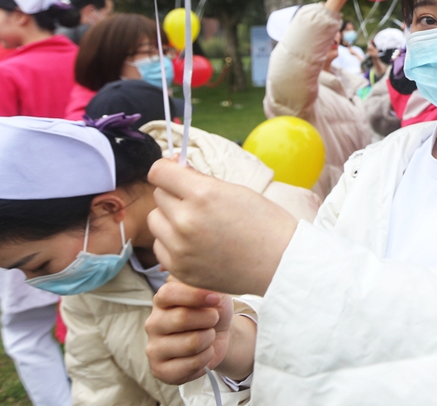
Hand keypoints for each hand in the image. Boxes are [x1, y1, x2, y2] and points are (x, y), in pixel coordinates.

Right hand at [145, 281, 234, 384]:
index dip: (195, 295)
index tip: (215, 298)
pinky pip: (189, 366)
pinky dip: (205, 358)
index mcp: (162, 300)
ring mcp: (154, 347)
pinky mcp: (160, 370)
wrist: (220, 335)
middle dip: (208, 319)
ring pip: (190, 344)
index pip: (168, 293)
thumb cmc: (213, 308)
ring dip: (209, 339)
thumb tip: (199, 273)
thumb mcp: (214, 290)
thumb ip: (204, 281)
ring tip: (209, 336)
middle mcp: (153, 323)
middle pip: (181, 319)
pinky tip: (204, 353)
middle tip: (214, 318)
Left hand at [148, 159, 297, 295]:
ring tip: (196, 225)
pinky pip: (161, 246)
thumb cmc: (265, 224)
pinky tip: (196, 244)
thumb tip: (175, 168)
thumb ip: (201, 180)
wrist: (280, 264)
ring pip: (155, 221)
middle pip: (158, 195)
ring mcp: (180, 248)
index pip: (159, 172)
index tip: (175, 173)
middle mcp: (185, 221)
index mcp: (202, 195)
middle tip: (198, 203)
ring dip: (170, 218)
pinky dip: (172, 243)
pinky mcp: (179, 269)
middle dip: (174, 194)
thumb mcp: (235, 191)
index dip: (168, 170)